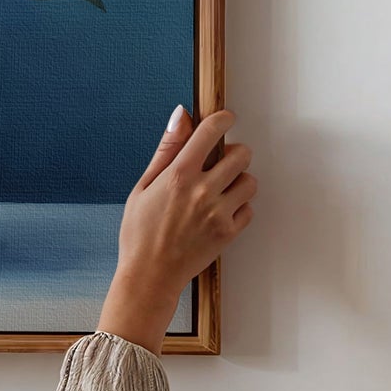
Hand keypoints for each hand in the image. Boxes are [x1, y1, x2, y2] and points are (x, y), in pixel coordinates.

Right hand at [97, 107, 255, 347]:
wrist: (148, 275)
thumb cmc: (139, 232)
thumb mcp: (144, 186)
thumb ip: (167, 149)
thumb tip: (181, 115)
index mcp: (178, 174)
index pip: (211, 131)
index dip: (223, 119)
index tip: (225, 119)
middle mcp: (202, 191)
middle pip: (241, 154)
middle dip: (234, 153)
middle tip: (222, 162)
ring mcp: (218, 213)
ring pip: (250, 181)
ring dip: (239, 180)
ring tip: (222, 189)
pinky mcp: (228, 233)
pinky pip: (249, 210)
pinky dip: (239, 208)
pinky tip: (221, 212)